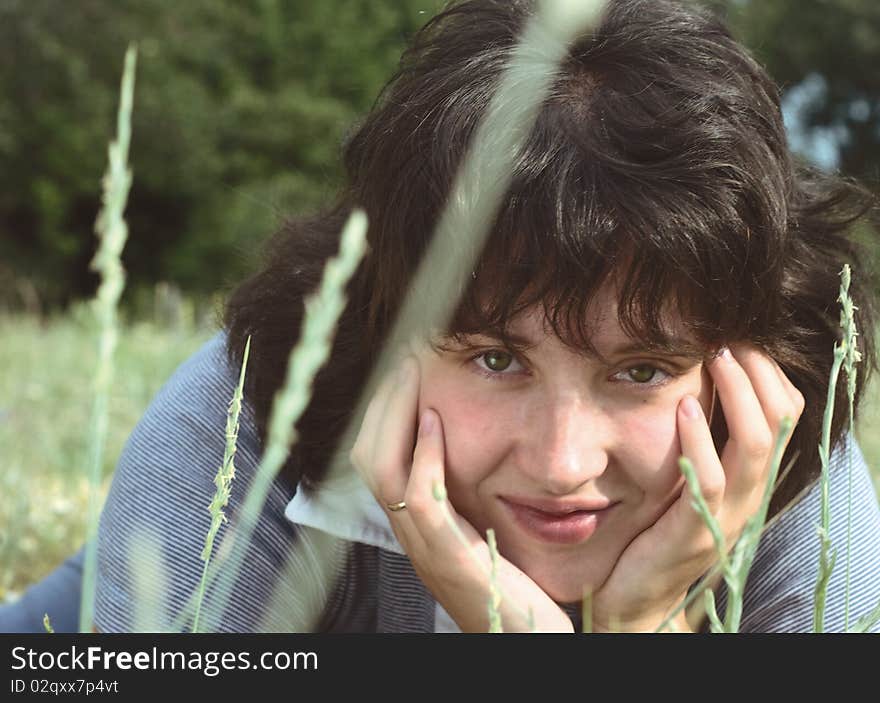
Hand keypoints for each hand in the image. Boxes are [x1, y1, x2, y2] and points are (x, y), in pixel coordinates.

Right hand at [349, 353, 573, 631]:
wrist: (527, 643)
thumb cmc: (512, 590)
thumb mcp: (483, 534)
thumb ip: (469, 497)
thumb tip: (465, 449)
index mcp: (416, 526)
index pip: (376, 458)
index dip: (382, 411)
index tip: (402, 368)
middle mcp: (410, 535)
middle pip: (368, 457)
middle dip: (383, 401)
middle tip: (404, 358)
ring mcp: (425, 548)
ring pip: (383, 470)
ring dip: (396, 414)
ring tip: (413, 374)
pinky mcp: (451, 558)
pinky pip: (422, 499)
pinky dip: (423, 456)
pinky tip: (436, 423)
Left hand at [590, 344, 804, 631]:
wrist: (637, 599)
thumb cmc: (656, 531)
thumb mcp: (687, 482)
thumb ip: (700, 444)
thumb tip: (692, 385)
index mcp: (749, 481)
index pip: (784, 418)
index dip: (769, 375)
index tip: (740, 338)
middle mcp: (748, 498)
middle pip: (779, 425)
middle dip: (759, 374)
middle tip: (729, 339)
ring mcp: (725, 518)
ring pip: (753, 448)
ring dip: (738, 396)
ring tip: (717, 358)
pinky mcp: (693, 533)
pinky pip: (709, 481)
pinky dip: (699, 438)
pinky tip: (683, 406)